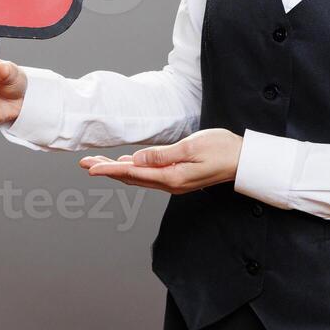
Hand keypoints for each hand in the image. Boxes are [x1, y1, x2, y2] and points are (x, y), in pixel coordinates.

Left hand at [78, 128, 243, 193]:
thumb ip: (162, 155)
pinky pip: (149, 175)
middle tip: (84, 162)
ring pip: (138, 176)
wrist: (245, 160)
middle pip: (130, 177)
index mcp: (172, 176)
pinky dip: (132, 169)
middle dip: (106, 169)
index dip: (108, 169)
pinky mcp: (178, 176)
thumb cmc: (222, 149)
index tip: (90, 167)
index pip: (132, 173)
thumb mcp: (191, 147)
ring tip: (96, 163)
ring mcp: (174, 181)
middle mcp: (170, 183)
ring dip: (116, 169)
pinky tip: (123, 165)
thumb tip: (137, 160)